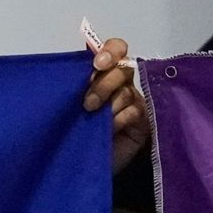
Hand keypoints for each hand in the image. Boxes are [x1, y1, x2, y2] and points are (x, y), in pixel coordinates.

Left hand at [82, 32, 150, 172]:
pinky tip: (110, 129)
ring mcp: (134, 101)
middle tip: (88, 104)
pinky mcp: (143, 120)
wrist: (82, 163)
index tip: (97, 64)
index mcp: (103, 73)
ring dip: (110, 106)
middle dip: (104, 84)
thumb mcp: (69, 104)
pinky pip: (134, 111)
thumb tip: (74, 57)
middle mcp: (121, 83)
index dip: (110, 51)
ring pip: (127, 92)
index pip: (115, 49)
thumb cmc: (74, 130)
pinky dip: (119, 119)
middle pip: (123, 69)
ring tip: (95, 120)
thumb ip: (74, 82)